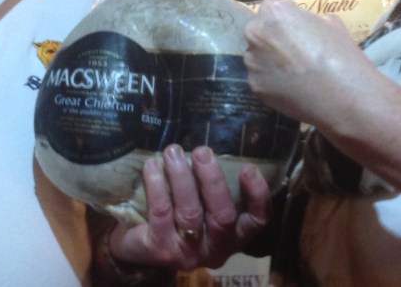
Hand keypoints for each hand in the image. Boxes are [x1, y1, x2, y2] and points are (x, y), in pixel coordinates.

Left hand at [107, 145, 270, 271]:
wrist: (142, 247)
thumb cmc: (180, 215)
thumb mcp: (203, 204)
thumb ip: (212, 185)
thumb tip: (210, 148)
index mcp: (235, 235)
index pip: (258, 220)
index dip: (258, 195)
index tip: (249, 167)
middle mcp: (217, 249)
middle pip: (223, 216)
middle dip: (213, 180)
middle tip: (202, 152)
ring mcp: (189, 253)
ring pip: (190, 213)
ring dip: (182, 177)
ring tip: (173, 152)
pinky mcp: (161, 249)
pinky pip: (161, 213)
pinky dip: (157, 185)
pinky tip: (153, 165)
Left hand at [243, 0, 374, 127]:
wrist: (342, 97)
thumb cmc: (340, 54)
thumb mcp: (332, 23)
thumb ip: (310, 20)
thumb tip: (307, 26)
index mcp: (273, 11)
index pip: (273, 9)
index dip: (287, 20)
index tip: (300, 31)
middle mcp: (255, 32)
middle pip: (260, 31)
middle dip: (274, 39)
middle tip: (296, 52)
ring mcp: (252, 61)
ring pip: (258, 56)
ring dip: (271, 61)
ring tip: (296, 73)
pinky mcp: (254, 85)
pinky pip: (262, 78)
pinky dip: (274, 82)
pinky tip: (293, 88)